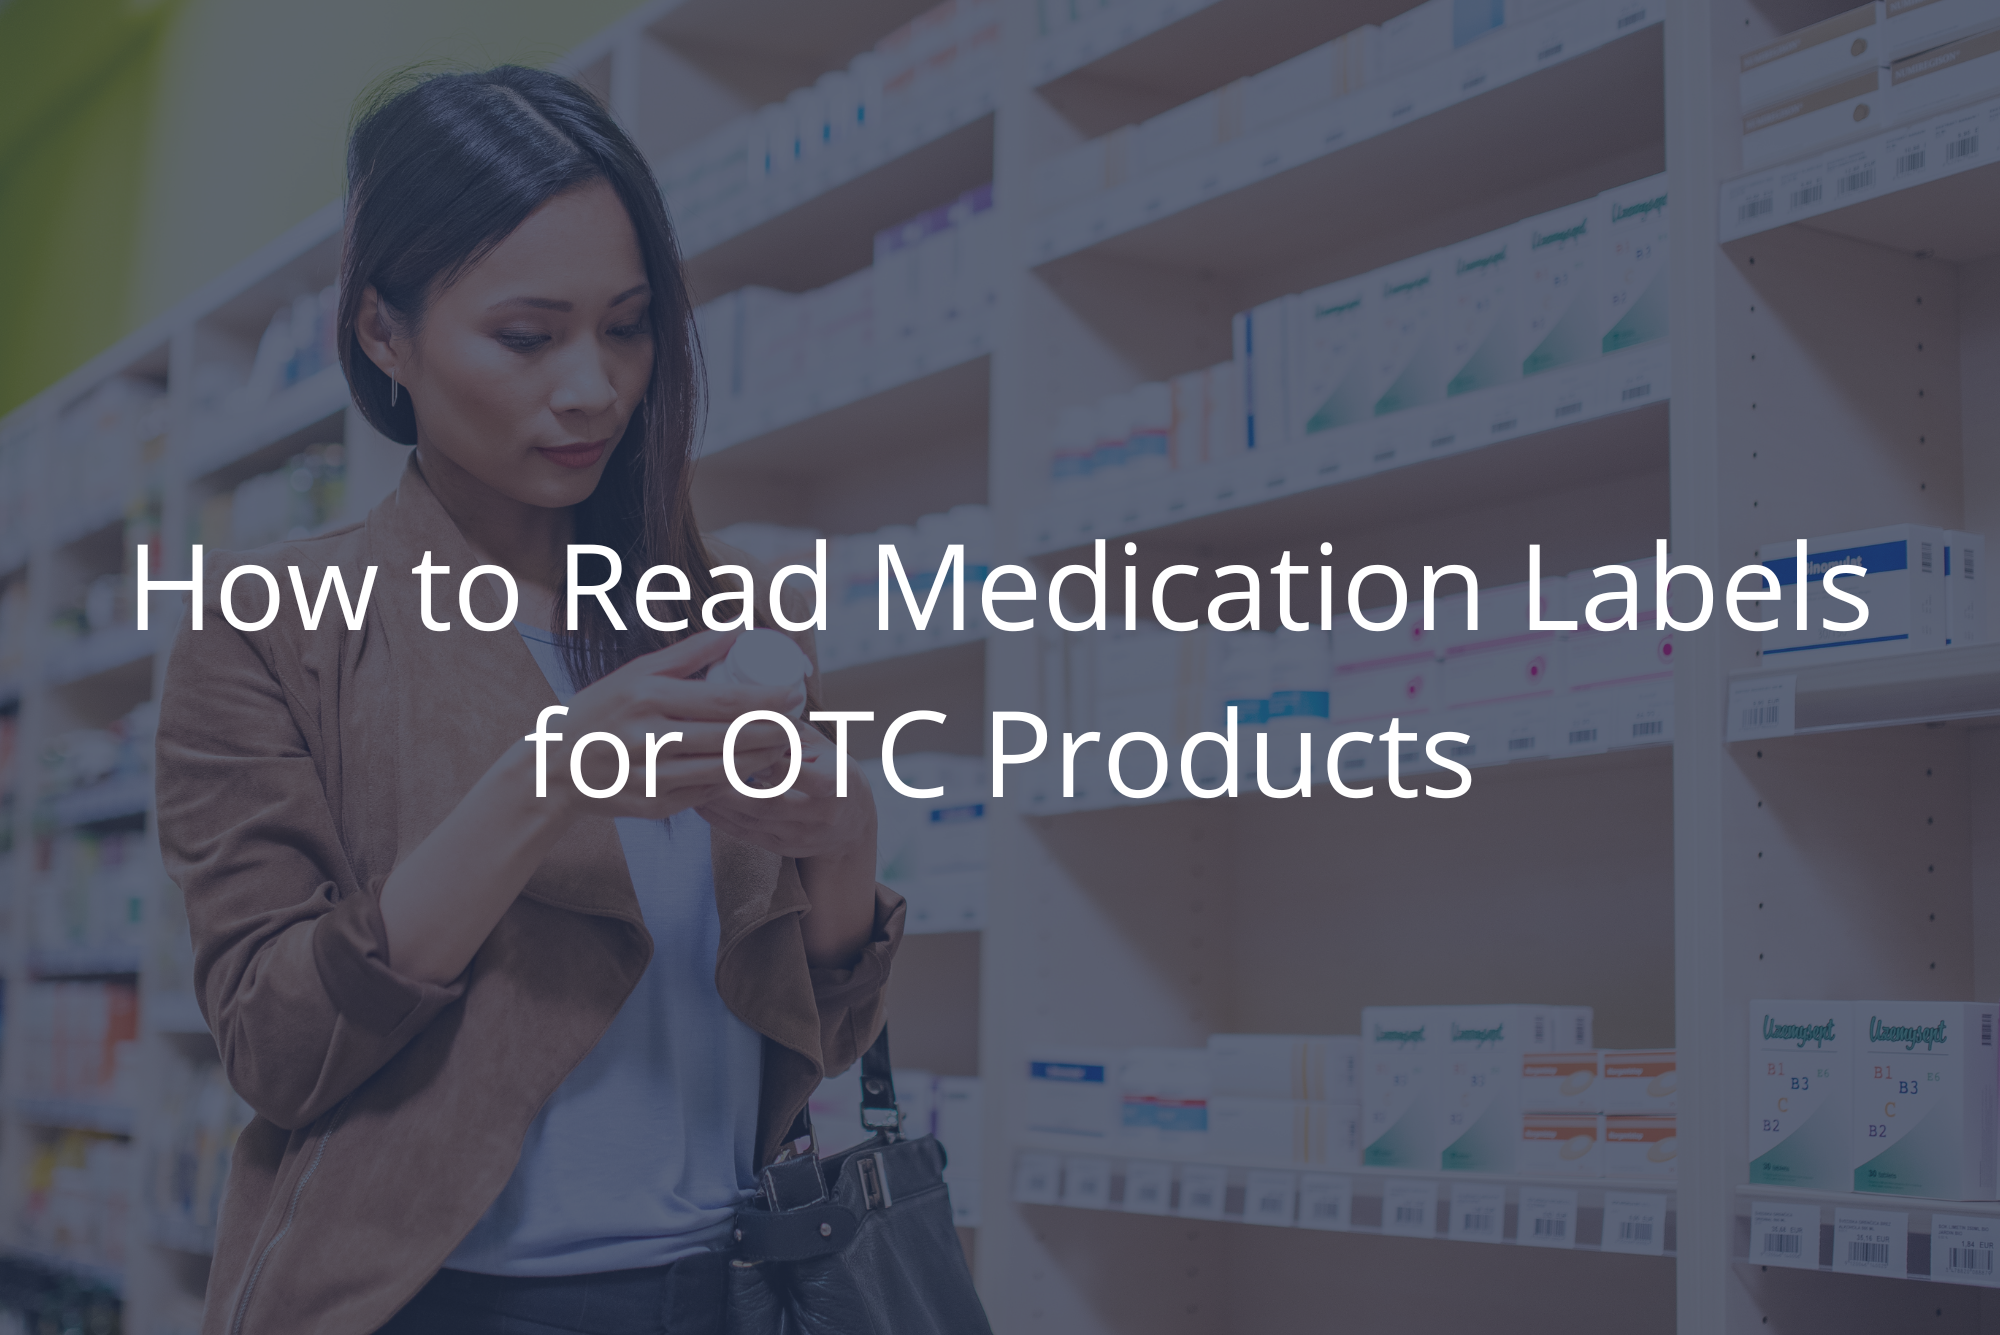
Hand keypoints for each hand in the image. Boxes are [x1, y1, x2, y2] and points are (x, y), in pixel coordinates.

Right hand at [550, 629, 804, 820]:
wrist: (555, 769)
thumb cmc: (602, 712)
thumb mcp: (636, 674)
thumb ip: (688, 654)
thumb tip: (736, 630)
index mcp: (647, 698)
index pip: (722, 701)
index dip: (766, 699)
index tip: (794, 692)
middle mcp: (649, 739)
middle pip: (731, 737)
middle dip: (776, 730)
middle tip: (801, 721)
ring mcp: (652, 777)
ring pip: (726, 770)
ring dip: (765, 758)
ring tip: (788, 744)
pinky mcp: (655, 805)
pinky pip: (709, 793)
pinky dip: (737, 781)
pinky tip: (756, 769)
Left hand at [697, 713, 875, 861]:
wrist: (852, 824)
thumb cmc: (834, 772)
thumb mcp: (824, 748)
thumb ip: (791, 734)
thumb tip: (751, 709)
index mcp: (836, 783)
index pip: (795, 772)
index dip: (763, 758)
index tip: (733, 741)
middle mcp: (821, 815)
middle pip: (767, 802)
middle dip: (730, 784)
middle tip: (700, 762)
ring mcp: (801, 836)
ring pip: (751, 820)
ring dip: (717, 801)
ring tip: (691, 779)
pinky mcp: (782, 849)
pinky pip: (744, 834)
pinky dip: (719, 818)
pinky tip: (699, 801)